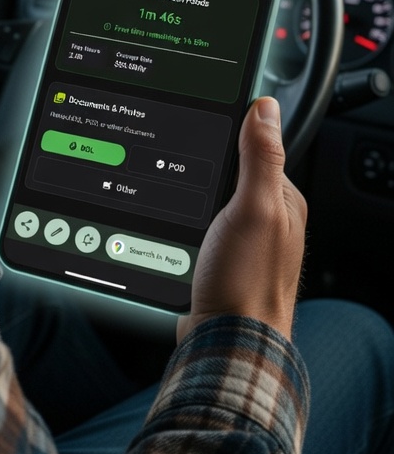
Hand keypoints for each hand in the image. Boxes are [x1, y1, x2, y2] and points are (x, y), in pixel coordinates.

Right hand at [176, 97, 306, 345]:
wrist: (224, 345)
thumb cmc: (245, 284)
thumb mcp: (254, 209)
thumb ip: (260, 158)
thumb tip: (264, 108)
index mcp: (283, 202)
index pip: (252, 150)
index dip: (224, 143)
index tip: (196, 141)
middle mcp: (266, 222)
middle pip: (224, 179)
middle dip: (198, 179)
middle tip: (183, 192)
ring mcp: (241, 245)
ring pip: (204, 208)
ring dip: (184, 209)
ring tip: (176, 219)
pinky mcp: (217, 265)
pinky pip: (193, 235)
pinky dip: (178, 234)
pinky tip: (170, 240)